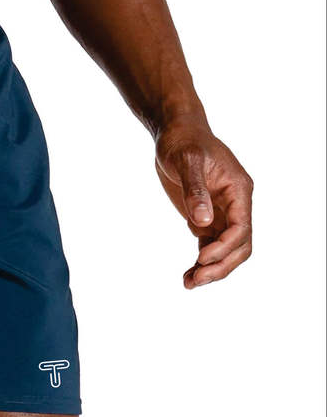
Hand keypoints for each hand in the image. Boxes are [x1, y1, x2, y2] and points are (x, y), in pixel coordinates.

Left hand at [154, 116, 252, 288]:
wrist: (175, 133)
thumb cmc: (183, 142)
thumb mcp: (186, 161)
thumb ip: (195, 191)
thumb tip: (203, 222)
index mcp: (238, 190)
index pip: (241, 228)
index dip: (224, 248)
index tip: (200, 258)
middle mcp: (235, 204)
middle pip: (240, 245)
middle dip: (221, 266)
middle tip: (195, 280)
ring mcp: (222, 213)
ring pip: (226, 250)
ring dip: (211, 269)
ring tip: (188, 283)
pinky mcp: (206, 218)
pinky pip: (210, 246)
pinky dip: (201, 262)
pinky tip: (187, 275)